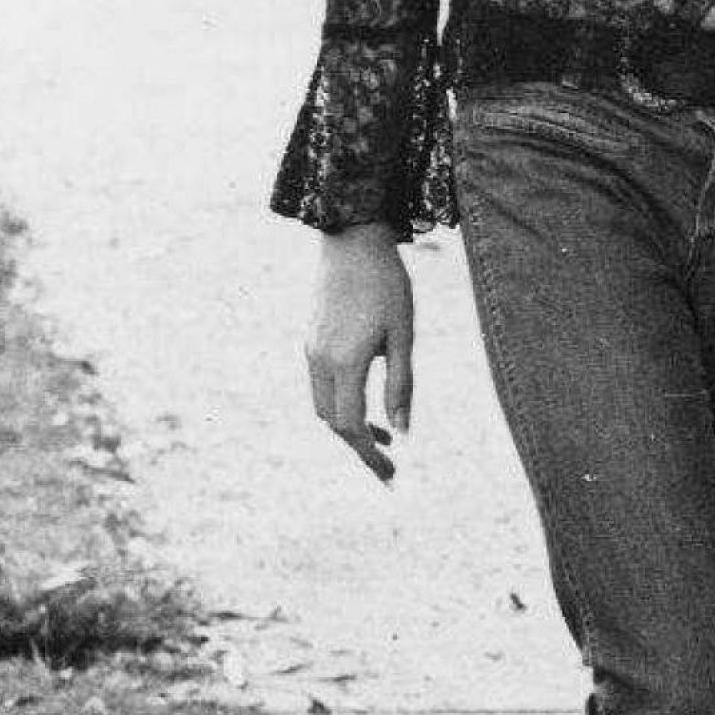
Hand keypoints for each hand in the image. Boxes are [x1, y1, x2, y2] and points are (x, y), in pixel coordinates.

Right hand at [305, 223, 413, 480]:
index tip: (389, 474)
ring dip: (348, 425)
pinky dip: (340, 402)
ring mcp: (311, 350)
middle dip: (358, 447)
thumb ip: (401, 385)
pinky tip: (365, 399)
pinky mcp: (310, 340)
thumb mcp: (404, 335)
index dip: (369, 455)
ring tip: (382, 435)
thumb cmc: (388, 285)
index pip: (351, 427)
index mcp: (345, 362)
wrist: (352, 240)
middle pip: (333, 422)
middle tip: (388, 463)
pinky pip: (320, 385)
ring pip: (323, 406)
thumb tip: (403, 431)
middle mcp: (320, 361)